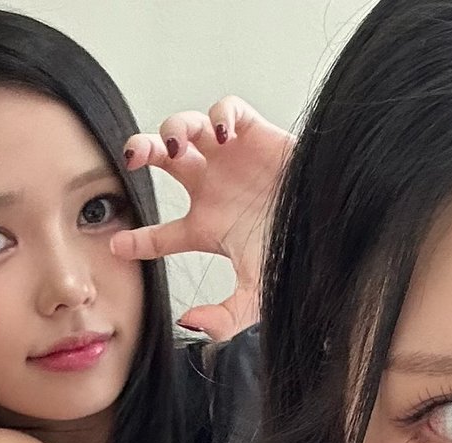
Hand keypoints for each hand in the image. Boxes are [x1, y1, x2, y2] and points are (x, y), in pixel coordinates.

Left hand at [110, 97, 293, 339]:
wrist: (335, 225)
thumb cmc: (298, 254)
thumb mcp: (259, 295)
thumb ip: (226, 317)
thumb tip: (188, 322)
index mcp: (206, 227)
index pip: (159, 236)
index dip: (134, 241)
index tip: (116, 245)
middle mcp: (211, 189)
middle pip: (161, 161)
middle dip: (141, 152)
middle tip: (133, 158)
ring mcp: (231, 159)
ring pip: (186, 130)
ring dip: (173, 129)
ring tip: (177, 144)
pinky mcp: (257, 134)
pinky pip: (228, 110)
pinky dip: (220, 114)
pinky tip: (221, 134)